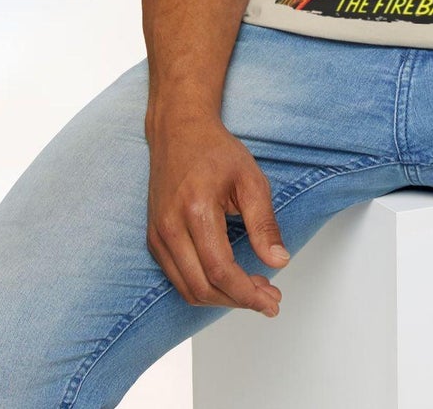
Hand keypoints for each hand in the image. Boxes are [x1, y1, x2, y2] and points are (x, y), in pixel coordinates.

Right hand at [145, 110, 289, 315]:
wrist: (179, 131)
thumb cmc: (215, 151)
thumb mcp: (250, 180)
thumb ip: (264, 224)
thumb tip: (279, 261)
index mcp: (196, 210)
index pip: (220, 270)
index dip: (247, 294)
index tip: (271, 301)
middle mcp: (170, 227)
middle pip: (202, 288)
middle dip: (238, 301)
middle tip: (268, 299)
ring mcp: (158, 235)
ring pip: (187, 289)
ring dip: (222, 299)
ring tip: (253, 291)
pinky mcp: (154, 239)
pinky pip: (178, 278)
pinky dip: (204, 288)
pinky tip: (228, 281)